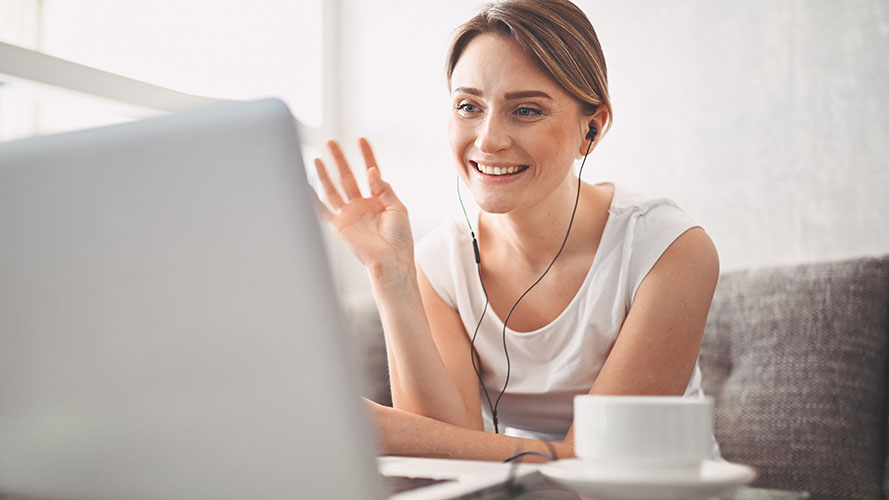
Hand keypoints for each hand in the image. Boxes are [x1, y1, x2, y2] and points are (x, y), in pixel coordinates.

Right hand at [313, 138, 412, 278]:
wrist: (393, 260)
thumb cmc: (400, 239)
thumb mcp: (398, 208)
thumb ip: (384, 188)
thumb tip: (371, 171)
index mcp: (377, 200)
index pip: (370, 172)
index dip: (366, 156)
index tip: (361, 140)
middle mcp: (361, 205)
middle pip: (347, 177)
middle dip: (340, 159)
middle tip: (332, 142)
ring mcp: (349, 214)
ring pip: (333, 189)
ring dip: (325, 174)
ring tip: (318, 157)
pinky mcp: (340, 226)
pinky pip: (323, 210)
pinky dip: (313, 198)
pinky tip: (306, 184)